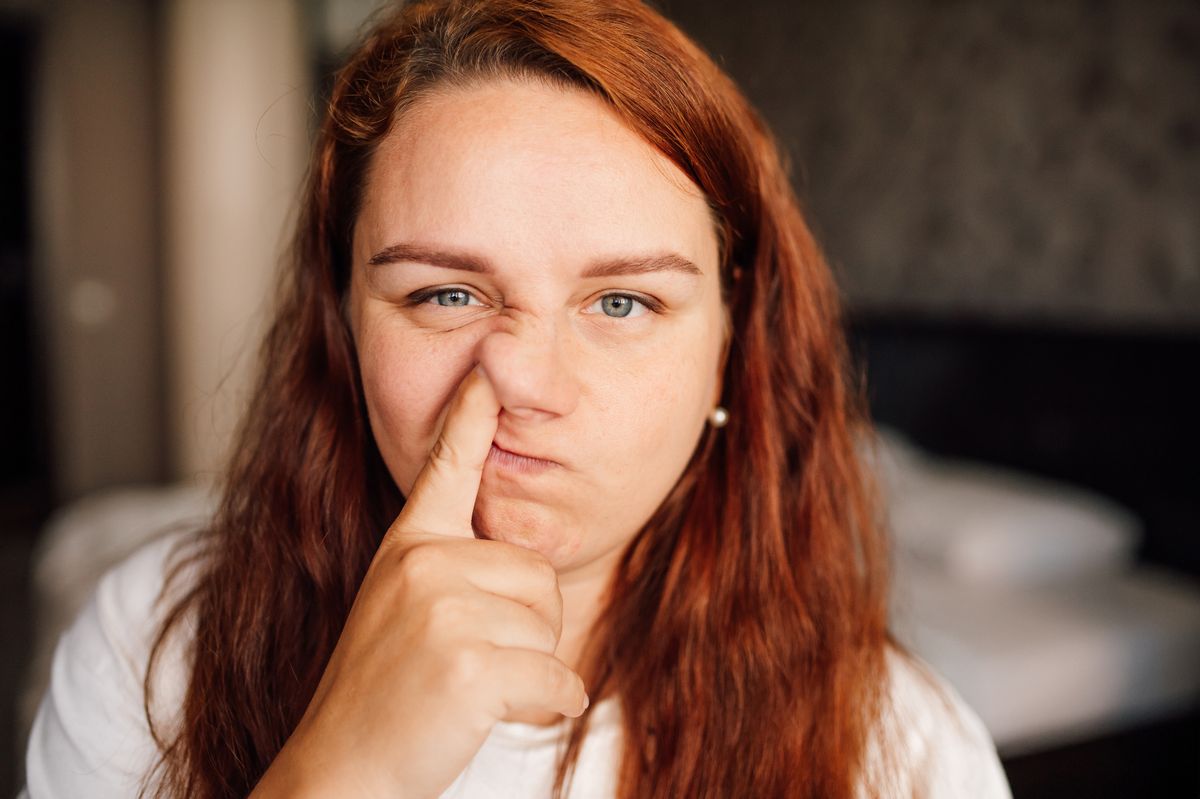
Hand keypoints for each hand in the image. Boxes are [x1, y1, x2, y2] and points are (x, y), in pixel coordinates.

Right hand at [252, 366, 587, 798]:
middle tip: (468, 662)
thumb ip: (449, 570)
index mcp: (408, 546)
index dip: (472, 413)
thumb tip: (525, 558)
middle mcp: (424, 564)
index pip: (447, 465)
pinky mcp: (470, 662)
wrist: (341, 771)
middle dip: (525, 628)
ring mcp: (444, 610)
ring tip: (469, 687)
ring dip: (530, 669)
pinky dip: (546, 706)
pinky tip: (493, 714)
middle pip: (538, 574)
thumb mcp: (400, 610)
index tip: (491, 361)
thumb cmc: (381, 695)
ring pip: (551, 626)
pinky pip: (558, 679)